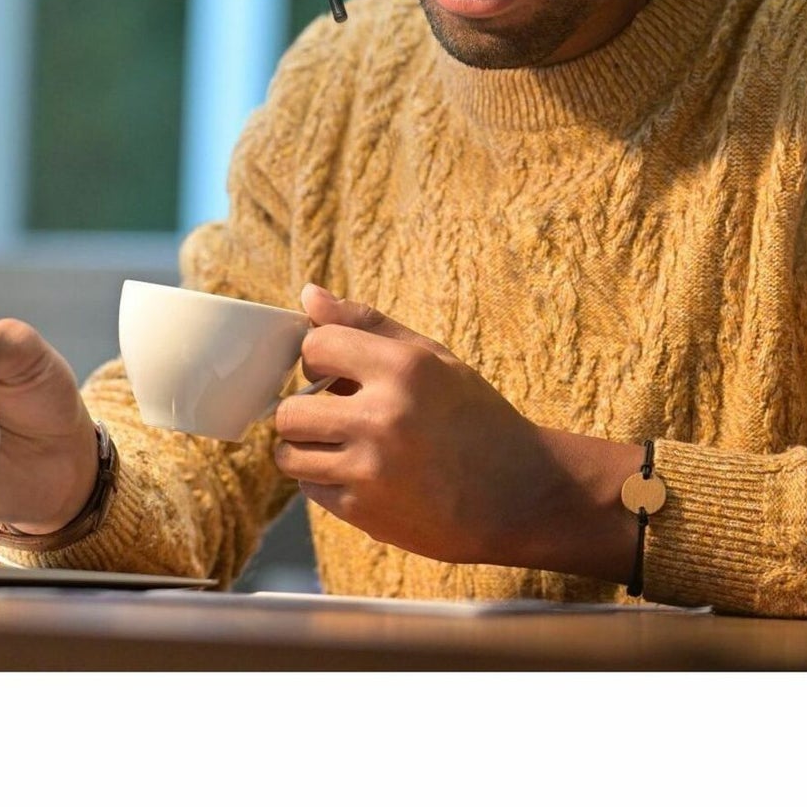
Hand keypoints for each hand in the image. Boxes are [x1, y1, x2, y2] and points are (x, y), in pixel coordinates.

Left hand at [268, 283, 581, 567]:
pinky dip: (324, 479)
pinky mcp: (364, 511)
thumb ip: (367, 324)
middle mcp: (382, 417)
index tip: (337, 371)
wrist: (518, 495)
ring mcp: (370, 469)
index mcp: (403, 369)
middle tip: (335, 412)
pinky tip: (360, 472)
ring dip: (307, 447)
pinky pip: (309, 488)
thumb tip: (308, 295)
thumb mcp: (432, 359)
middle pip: (290, 409)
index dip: (320, 358)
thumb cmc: (474, 417)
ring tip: (342, 443)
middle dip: (305, 408)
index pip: (315, 347)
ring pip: (289, 453)